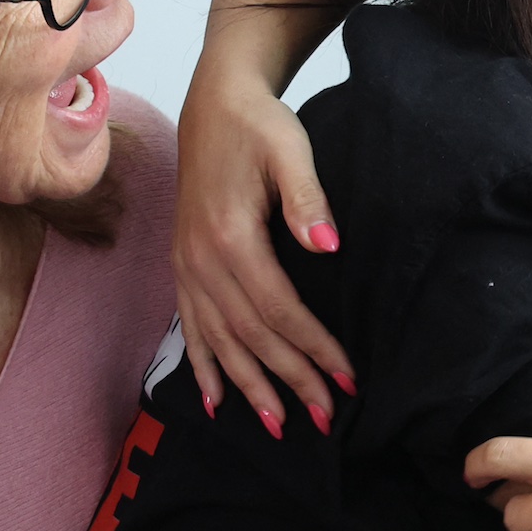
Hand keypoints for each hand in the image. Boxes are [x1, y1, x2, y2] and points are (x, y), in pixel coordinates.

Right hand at [173, 59, 352, 436]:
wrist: (215, 104)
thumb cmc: (259, 126)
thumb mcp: (289, 149)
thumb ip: (307, 198)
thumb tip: (327, 245)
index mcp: (230, 237)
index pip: (279, 309)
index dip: (314, 348)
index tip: (347, 379)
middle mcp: (200, 261)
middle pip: (251, 336)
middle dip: (290, 380)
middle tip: (325, 418)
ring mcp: (187, 267)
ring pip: (219, 341)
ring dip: (250, 386)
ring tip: (280, 425)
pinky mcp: (184, 266)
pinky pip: (190, 328)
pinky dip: (205, 366)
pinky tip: (217, 401)